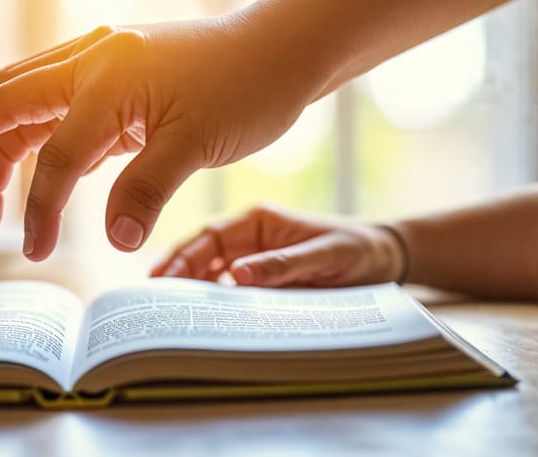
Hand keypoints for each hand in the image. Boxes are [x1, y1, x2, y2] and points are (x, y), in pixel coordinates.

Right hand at [0, 15, 322, 260]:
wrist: (278, 48)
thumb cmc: (246, 86)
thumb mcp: (198, 143)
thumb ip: (147, 189)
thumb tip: (113, 241)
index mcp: (106, 76)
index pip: (55, 154)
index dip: (38, 208)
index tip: (35, 251)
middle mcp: (90, 60)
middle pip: (4, 103)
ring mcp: (97, 63)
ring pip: (23, 100)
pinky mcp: (111, 77)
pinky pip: (54, 104)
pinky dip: (33, 134)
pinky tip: (33, 166)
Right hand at [151, 205, 405, 286]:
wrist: (383, 259)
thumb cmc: (358, 250)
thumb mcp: (327, 256)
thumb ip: (284, 264)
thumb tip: (239, 274)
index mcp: (259, 220)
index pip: (210, 236)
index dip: (183, 256)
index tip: (163, 279)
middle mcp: (249, 236)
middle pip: (201, 253)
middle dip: (176, 274)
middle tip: (154, 300)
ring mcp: (252, 256)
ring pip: (210, 271)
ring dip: (191, 289)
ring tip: (170, 311)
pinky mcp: (260, 275)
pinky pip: (229, 287)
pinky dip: (213, 299)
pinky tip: (201, 316)